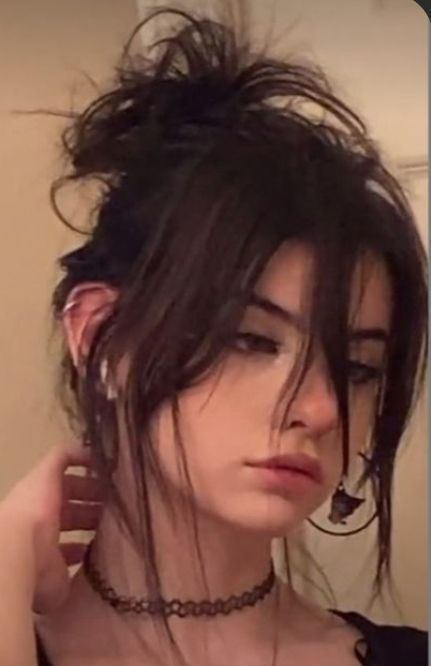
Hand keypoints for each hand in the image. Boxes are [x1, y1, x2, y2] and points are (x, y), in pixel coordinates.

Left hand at [1, 444, 103, 614]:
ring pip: (75, 533)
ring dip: (93, 528)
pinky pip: (75, 562)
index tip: (114, 481)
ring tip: (118, 523)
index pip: (68, 485)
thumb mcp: (48, 472)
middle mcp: (43, 521)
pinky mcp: (56, 572)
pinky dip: (89, 555)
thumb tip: (90, 449)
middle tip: (121, 503)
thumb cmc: (35, 508)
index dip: (89, 481)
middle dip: (95, 504)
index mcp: (40, 496)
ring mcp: (48, 548)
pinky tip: (106, 548)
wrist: (22, 554)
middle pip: (73, 509)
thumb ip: (65, 456)